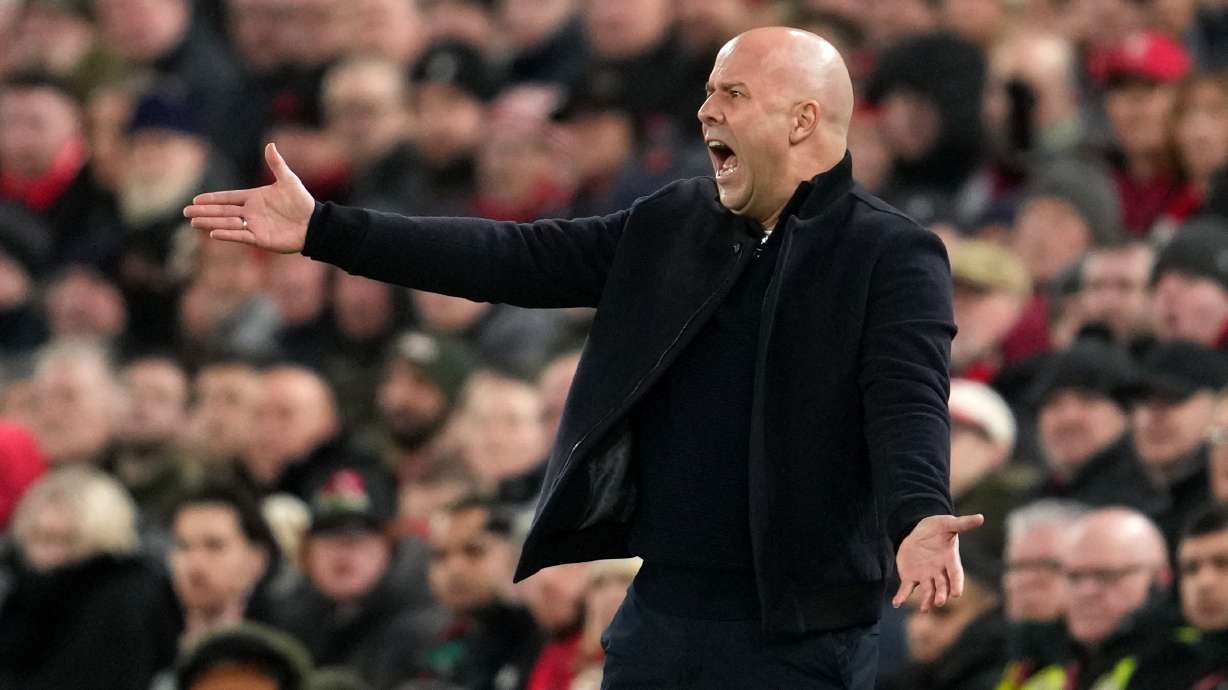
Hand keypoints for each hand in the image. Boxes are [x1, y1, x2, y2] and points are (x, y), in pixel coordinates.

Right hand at [183, 142, 314, 253]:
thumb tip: (270, 144)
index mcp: (254, 198)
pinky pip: (240, 236)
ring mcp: (254, 226)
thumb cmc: (302, 202)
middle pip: (222, 211)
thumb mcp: (288, 180)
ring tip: (193, 222)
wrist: (314, 224)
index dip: (212, 198)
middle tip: (186, 211)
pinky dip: (228, 234)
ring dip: (211, 222)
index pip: (228, 197)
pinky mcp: (260, 239)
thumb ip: (277, 164)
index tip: (196, 199)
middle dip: (204, 211)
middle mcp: (250, 212)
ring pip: (227, 223)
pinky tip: (213, 233)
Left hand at [892, 513, 983, 611]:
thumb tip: (981, 518)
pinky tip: (896, 603)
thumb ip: (963, 524)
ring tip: (924, 608)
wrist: (919, 531)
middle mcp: (939, 572)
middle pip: (942, 586)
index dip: (956, 584)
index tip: (956, 594)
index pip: (956, 575)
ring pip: (927, 591)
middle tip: (940, 602)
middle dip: (941, 595)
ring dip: (926, 600)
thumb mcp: (948, 523)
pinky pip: (906, 589)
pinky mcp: (911, 577)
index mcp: (950, 561)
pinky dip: (902, 596)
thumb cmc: (938, 528)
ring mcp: (925, 576)